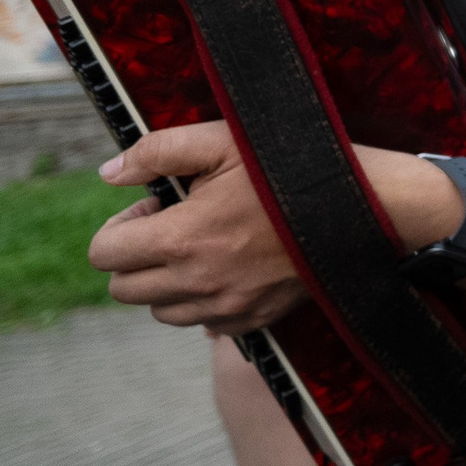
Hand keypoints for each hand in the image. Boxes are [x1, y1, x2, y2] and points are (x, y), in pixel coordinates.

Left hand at [89, 122, 309, 335]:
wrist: (361, 207)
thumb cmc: (290, 168)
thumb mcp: (223, 141)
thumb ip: (157, 151)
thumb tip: (108, 173)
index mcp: (181, 239)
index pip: (105, 254)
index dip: (120, 226)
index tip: (155, 206)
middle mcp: (197, 283)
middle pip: (124, 289)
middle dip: (136, 257)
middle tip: (174, 225)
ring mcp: (225, 307)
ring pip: (160, 311)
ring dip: (166, 282)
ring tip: (201, 247)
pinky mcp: (252, 320)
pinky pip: (203, 324)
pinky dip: (202, 301)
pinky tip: (228, 267)